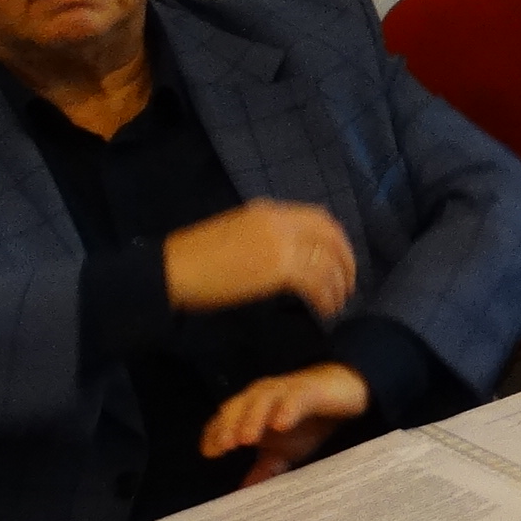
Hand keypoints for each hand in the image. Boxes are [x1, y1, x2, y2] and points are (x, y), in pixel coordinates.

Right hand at [163, 201, 356, 319]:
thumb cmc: (195, 259)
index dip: (337, 239)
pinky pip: (315, 281)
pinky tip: (323, 309)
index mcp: (269, 210)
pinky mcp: (277, 267)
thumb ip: (267, 238)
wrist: (172, 269)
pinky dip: (324, 296)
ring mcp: (280, 242)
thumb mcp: (237, 235)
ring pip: (326, 261)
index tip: (342, 260)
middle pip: (330, 236)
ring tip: (336, 304)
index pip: (318, 218)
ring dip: (337, 284)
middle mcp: (280, 220)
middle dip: (346, 261)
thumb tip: (291, 255)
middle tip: (348, 285)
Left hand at [204, 363, 370, 477]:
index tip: (211, 454)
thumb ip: (264, 468)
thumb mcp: (284, 451)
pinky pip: (295, 397)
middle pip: (237, 406)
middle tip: (225, 448)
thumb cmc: (308, 422)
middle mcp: (261, 396)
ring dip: (252, 418)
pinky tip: (281, 425)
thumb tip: (245, 494)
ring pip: (261, 400)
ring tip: (247, 440)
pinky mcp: (310, 389)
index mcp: (249, 410)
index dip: (215, 434)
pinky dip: (287, 409)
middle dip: (228, 426)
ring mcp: (285, 390)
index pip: (224, 419)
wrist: (344, 393)